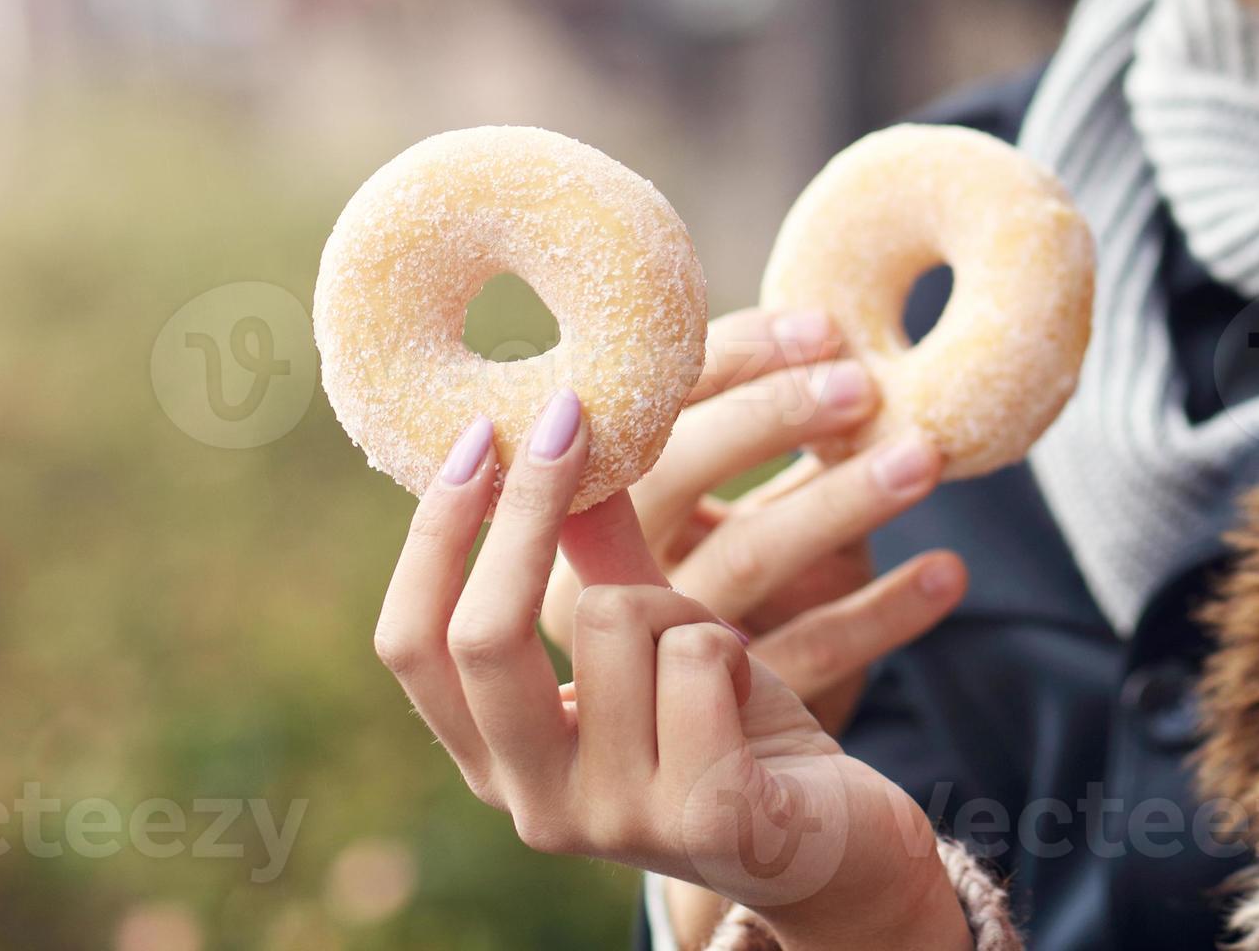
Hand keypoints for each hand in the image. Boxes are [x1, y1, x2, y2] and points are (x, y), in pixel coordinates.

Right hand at [377, 396, 969, 950]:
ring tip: (727, 656)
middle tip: (574, 412)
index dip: (435, 538)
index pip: (414, 645)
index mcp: (501, 759)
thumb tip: (546, 434)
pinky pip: (700, 656)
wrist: (844, 845)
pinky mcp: (700, 814)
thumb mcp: (657, 637)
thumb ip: (597, 560)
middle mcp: (534, 803)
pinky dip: (738, 647)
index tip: (481, 432)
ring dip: (687, 605)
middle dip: (526, 510)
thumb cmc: (738, 731)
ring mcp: (613, 819)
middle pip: (483, 635)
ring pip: (617, 620)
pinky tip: (766, 703)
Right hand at [540, 307, 964, 734]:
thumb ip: (753, 439)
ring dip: (842, 501)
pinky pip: (816, 650)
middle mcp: (600, 589)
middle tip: (862, 384)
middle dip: (770, 418)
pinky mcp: (733, 724)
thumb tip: (826, 335)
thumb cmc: (741, 593)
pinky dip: (886, 607)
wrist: (739, 760)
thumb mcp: (731, 516)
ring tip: (923, 457)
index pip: (641, 414)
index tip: (821, 329)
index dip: (729, 365)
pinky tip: (948, 570)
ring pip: (746, 559)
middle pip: (671, 483)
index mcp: (585, 521)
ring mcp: (659, 660)